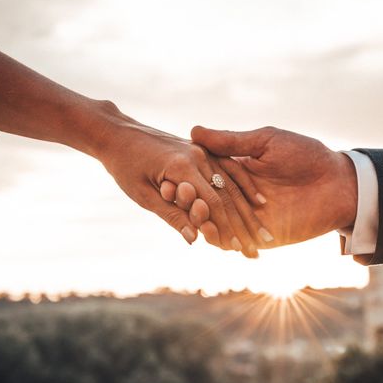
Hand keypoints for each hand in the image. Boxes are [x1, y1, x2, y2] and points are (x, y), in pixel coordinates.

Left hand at [92, 102, 266, 256]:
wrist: (118, 134)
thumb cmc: (125, 166)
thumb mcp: (143, 195)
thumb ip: (171, 215)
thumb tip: (194, 239)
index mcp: (182, 167)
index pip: (213, 203)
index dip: (228, 228)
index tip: (241, 249)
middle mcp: (198, 156)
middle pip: (228, 194)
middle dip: (245, 223)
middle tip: (261, 247)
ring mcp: (201, 151)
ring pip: (232, 183)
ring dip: (249, 208)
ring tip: (264, 230)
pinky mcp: (201, 150)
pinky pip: (229, 168)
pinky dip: (244, 186)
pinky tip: (258, 201)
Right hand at [191, 126, 357, 247]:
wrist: (339, 185)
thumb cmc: (306, 156)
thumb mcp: (266, 142)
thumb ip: (231, 142)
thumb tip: (194, 130)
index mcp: (237, 168)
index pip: (205, 174)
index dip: (189, 178)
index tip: (171, 180)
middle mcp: (239, 193)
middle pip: (207, 200)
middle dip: (193, 202)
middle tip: (180, 202)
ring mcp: (248, 216)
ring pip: (217, 222)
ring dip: (203, 222)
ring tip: (195, 221)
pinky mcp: (259, 236)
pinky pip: (234, 240)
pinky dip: (221, 240)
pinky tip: (211, 236)